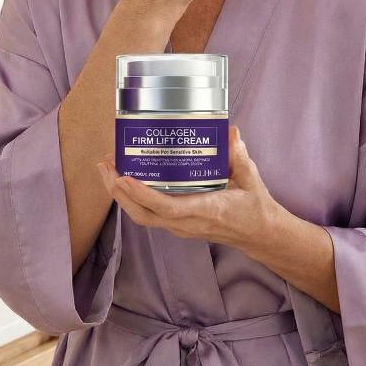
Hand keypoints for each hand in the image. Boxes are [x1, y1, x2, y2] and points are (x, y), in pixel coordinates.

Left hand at [96, 125, 280, 253]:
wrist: (259, 234)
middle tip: (105, 165)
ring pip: (142, 216)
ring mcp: (181, 226)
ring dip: (121, 195)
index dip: (142, 194)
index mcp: (206, 210)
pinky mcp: (178, 225)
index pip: (168, 208)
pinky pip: (148, 215)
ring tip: (107, 169)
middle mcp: (188, 222)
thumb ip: (239, 155)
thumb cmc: (254, 206)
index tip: (123, 177)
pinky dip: (132, 198)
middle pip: (143, 215)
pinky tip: (124, 179)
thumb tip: (230, 131)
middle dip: (119, 192)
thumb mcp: (251, 179)